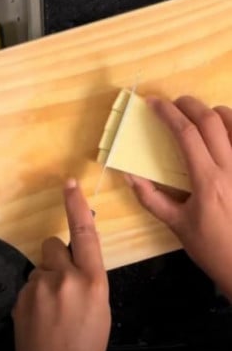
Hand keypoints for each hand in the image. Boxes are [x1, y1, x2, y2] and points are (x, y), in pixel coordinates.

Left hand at [0, 179, 110, 350]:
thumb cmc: (86, 349)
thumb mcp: (101, 311)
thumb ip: (89, 282)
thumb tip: (76, 264)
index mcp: (93, 282)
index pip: (84, 234)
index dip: (76, 206)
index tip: (68, 184)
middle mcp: (64, 277)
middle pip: (53, 246)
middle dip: (55, 258)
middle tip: (61, 286)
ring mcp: (38, 286)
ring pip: (39, 269)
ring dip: (44, 281)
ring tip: (51, 313)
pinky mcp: (20, 297)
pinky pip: (28, 287)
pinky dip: (33, 298)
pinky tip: (39, 320)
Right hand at [126, 96, 231, 300]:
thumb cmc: (210, 247)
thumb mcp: (176, 225)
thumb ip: (151, 198)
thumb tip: (129, 176)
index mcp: (207, 181)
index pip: (186, 134)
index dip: (168, 114)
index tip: (154, 104)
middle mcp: (231, 168)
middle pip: (211, 120)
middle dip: (190, 105)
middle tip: (174, 103)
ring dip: (216, 112)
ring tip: (201, 115)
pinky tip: (224, 132)